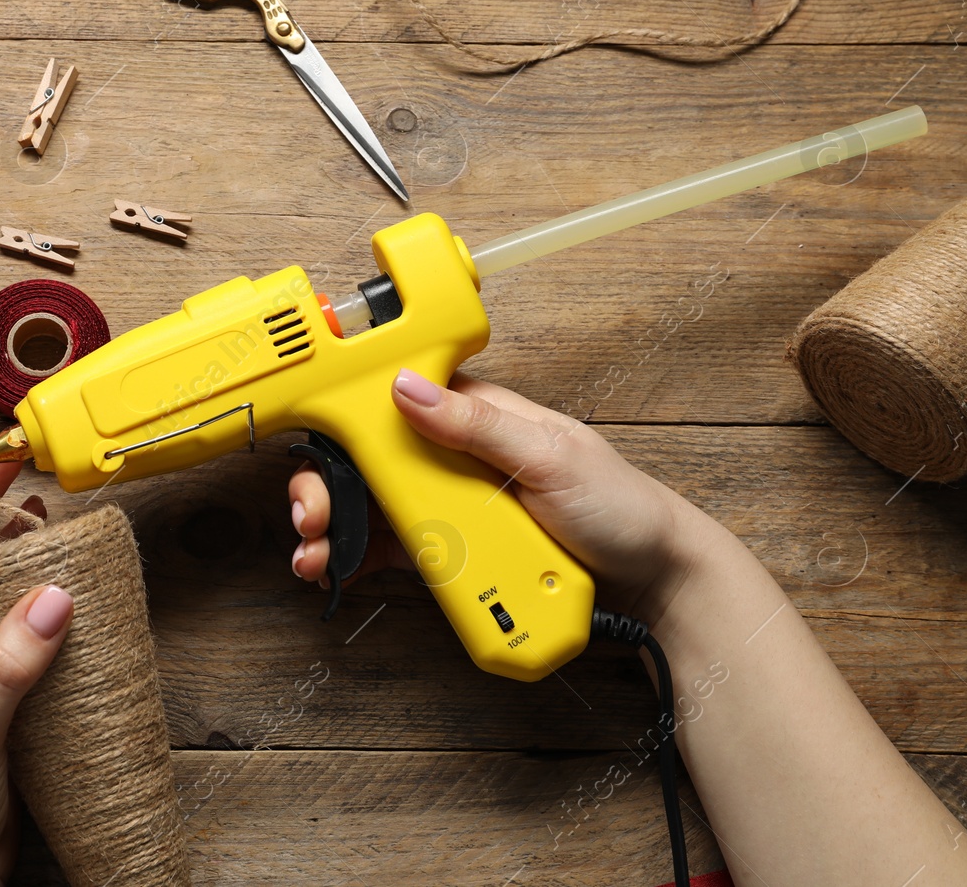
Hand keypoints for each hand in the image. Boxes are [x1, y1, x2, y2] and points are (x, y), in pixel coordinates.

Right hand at [288, 369, 712, 623]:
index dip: (346, 427)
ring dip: (337, 531)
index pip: (393, 406)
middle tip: (311, 523)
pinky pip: (400, 548)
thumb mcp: (552, 458)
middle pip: (371, 464)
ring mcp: (455, 504)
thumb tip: (409, 387)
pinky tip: (341, 571)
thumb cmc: (621, 506)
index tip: (320, 458)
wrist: (655, 580)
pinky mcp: (458, 548)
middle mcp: (457, 456)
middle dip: (327, 490)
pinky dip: (363, 559)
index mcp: (479, 416)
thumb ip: (481, 425)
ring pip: (376, 509)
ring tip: (316, 558)